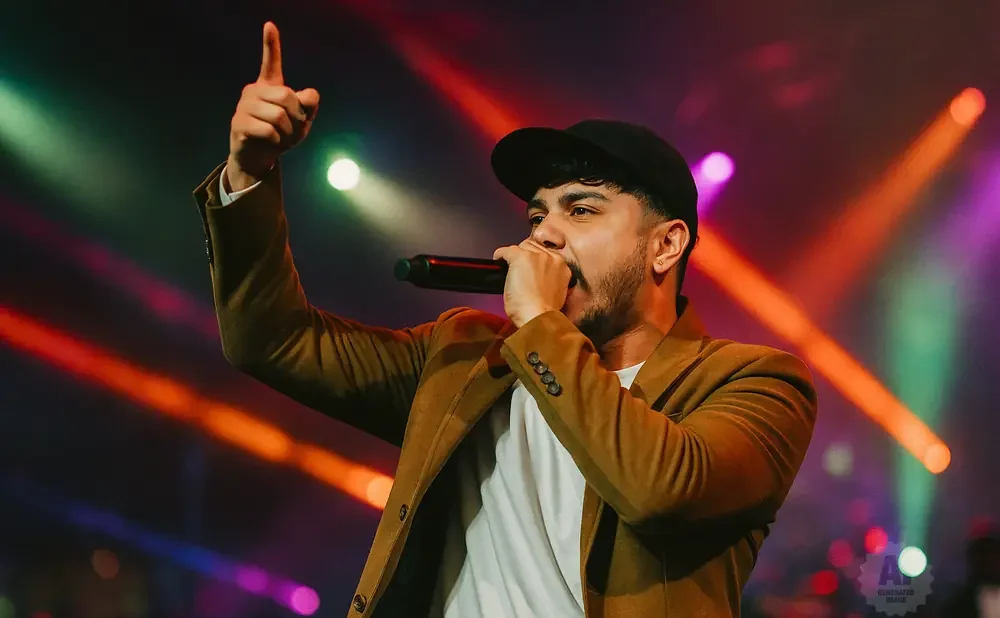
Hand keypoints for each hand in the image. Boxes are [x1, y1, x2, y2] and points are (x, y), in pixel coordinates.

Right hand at [227, 22, 320, 191]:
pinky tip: (271, 142)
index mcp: (269, 87)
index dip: (271, 44)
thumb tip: (308, 95)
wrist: (259, 158)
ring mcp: (244, 107)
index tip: (270, 25)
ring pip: (279, 115)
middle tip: (293, 128)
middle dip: (297, 116)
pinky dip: (277, 140)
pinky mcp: (239, 124)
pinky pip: (269, 130)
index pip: (271, 62)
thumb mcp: (302, 122)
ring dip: (288, 132)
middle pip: (287, 96)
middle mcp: (253, 91)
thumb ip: (309, 106)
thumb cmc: (280, 136)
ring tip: (281, 136)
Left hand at [493, 240, 572, 326]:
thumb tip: (537, 278)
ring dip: (515, 256)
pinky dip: (500, 255)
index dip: (536, 260)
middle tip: (519, 268)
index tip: (531, 267)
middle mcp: (552, 257)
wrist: (538, 317)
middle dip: (526, 256)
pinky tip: (497, 260)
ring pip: (522, 246)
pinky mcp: (520, 257)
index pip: (546, 254)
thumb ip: (549, 279)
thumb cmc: (545, 312)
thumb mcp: (555, 292)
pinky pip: (506, 250)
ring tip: (509, 267)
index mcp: (563, 266)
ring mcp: (536, 256)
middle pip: (534, 247)